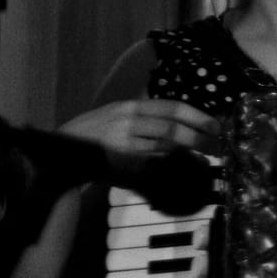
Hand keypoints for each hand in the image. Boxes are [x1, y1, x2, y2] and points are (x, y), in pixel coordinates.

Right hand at [59, 99, 218, 158]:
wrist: (61, 151)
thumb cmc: (92, 133)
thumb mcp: (115, 114)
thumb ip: (144, 116)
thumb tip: (181, 123)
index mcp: (128, 107)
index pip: (170, 107)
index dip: (196, 116)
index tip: (215, 125)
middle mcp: (126, 122)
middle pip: (170, 129)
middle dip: (197, 138)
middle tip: (215, 146)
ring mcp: (122, 145)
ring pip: (163, 149)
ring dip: (188, 155)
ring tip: (204, 159)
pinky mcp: (119, 165)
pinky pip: (151, 166)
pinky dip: (170, 168)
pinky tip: (182, 170)